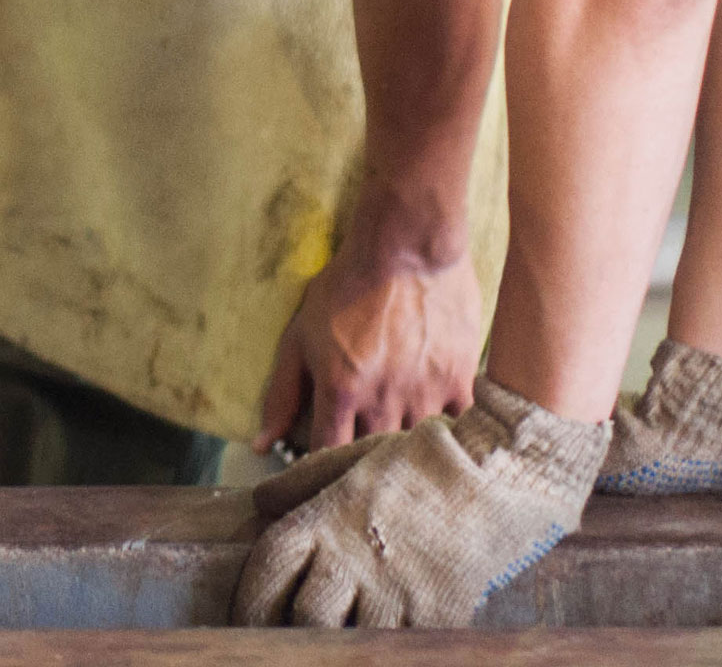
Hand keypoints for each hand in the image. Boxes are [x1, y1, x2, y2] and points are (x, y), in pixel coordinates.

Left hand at [234, 376, 604, 628]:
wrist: (494, 474)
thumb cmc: (419, 464)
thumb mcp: (353, 461)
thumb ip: (303, 483)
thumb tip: (260, 503)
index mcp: (323, 521)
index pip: (266, 573)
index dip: (249, 603)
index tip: (248, 619)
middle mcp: (350, 559)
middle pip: (301, 617)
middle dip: (293, 630)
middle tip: (291, 636)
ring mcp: (392, 591)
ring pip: (346, 641)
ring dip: (340, 642)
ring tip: (340, 637)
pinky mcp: (432, 615)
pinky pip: (397, 645)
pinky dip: (386, 645)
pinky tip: (384, 639)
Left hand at [257, 236, 481, 451]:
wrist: (406, 247)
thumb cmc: (347, 287)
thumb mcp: (300, 336)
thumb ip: (282, 393)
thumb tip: (262, 444)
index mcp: (341, 390)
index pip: (329, 456)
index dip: (323, 472)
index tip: (321, 475)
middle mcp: (383, 398)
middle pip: (375, 459)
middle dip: (365, 469)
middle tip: (361, 468)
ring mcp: (424, 392)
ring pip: (417, 449)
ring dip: (407, 455)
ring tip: (402, 458)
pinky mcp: (459, 380)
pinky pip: (457, 428)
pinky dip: (448, 437)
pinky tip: (441, 440)